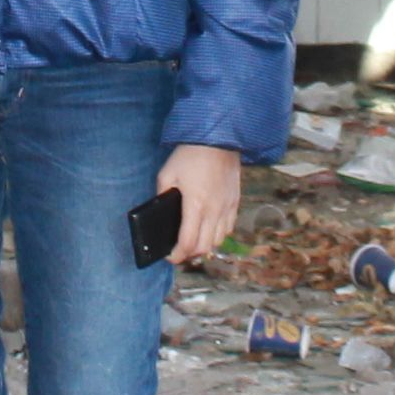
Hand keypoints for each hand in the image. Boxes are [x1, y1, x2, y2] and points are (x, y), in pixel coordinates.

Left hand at [150, 145, 243, 266]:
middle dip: (189, 254)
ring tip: (194, 240)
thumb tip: (159, 212)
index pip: (188, 243)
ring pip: (218, 241)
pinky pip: (228, 228)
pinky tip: (209, 228)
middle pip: (204, 248)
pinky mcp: (235, 202)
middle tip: (179, 251)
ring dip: (205, 245)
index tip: (169, 256)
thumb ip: (162, 196)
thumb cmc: (190, 155)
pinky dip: (218, 234)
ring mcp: (227, 207)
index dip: (176, 255)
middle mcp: (214, 210)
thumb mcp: (167, 174)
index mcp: (195, 205)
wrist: (218, 138)